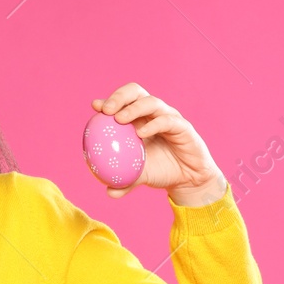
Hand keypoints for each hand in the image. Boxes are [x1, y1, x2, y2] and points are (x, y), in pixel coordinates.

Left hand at [92, 84, 226, 205]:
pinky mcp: (183, 126)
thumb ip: (124, 182)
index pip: (122, 101)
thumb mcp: (139, 177)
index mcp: (138, 118)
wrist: (188, 180)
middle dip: (119, 96)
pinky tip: (141, 133)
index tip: (95, 106)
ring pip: (150, 102)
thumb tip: (109, 191)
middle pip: (135, 92)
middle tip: (106, 110)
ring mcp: (168, 117)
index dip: (108, 100)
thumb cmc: (161, 171)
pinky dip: (153, 124)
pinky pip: (167, 121)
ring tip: (119, 119)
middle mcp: (153, 113)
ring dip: (133, 108)